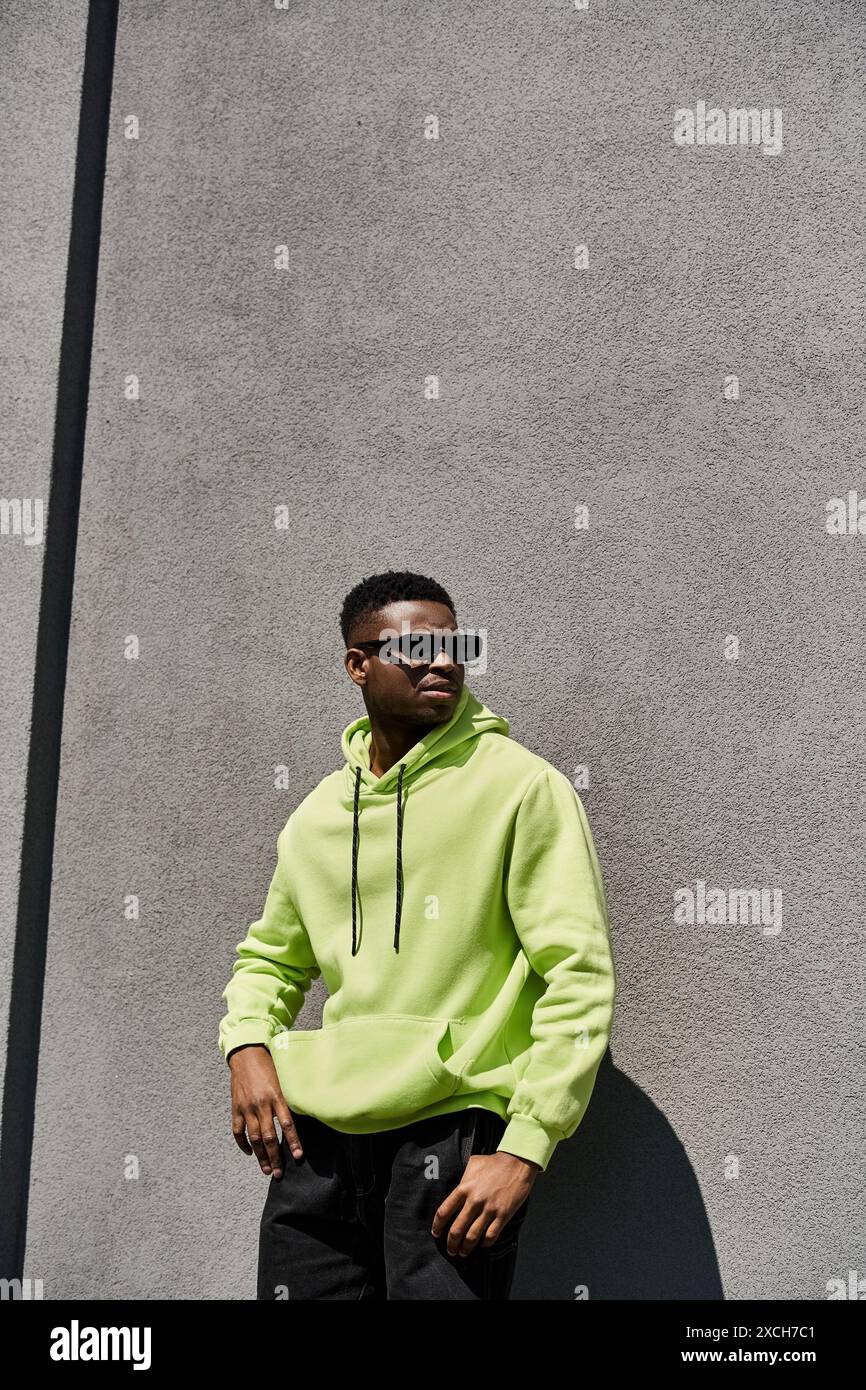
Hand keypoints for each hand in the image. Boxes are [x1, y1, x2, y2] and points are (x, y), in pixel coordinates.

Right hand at [228, 1043, 301, 1178]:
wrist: (246, 1053)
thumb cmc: (269, 1065)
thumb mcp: (284, 1079)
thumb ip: (289, 1098)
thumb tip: (302, 1116)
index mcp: (276, 1096)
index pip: (287, 1124)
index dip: (293, 1142)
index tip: (298, 1156)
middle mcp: (261, 1104)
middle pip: (269, 1137)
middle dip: (275, 1157)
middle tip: (279, 1174)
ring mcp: (247, 1107)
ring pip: (254, 1138)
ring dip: (260, 1156)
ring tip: (266, 1169)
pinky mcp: (236, 1108)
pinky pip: (238, 1131)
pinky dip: (243, 1144)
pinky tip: (250, 1153)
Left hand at [431, 1150, 537, 1255]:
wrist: (517, 1162)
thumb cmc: (494, 1163)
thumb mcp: (473, 1164)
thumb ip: (463, 1178)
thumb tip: (457, 1189)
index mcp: (464, 1188)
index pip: (444, 1211)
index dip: (438, 1226)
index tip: (436, 1233)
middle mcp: (474, 1200)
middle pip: (457, 1229)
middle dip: (451, 1243)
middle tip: (451, 1250)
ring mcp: (489, 1209)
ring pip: (472, 1236)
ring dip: (466, 1248)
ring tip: (463, 1252)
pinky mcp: (503, 1215)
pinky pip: (491, 1236)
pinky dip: (485, 1244)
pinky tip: (482, 1245)